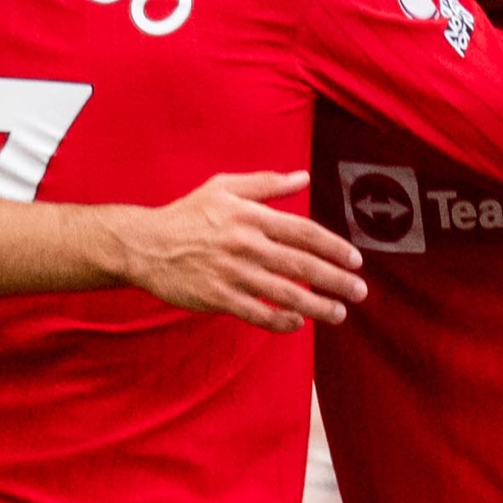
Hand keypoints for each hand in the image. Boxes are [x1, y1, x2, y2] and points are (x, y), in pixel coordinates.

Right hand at [111, 170, 368, 330]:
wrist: (143, 244)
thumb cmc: (187, 214)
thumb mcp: (224, 187)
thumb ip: (266, 184)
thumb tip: (303, 178)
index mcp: (250, 216)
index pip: (304, 231)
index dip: (334, 246)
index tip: (356, 260)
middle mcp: (245, 244)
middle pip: (301, 264)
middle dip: (335, 280)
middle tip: (359, 292)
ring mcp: (231, 273)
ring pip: (283, 293)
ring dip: (316, 305)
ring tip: (338, 313)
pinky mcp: (217, 297)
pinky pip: (256, 313)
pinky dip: (279, 321)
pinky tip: (297, 324)